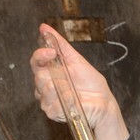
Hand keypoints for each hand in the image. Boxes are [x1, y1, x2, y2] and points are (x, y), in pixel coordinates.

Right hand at [30, 23, 131, 139]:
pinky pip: (52, 103)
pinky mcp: (53, 112)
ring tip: (74, 89)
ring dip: (62, 86)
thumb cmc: (91, 83)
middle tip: (68, 75)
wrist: (103, 103)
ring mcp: (47, 99)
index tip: (51, 51)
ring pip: (44, 88)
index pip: (36, 61)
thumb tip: (44, 28)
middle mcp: (45, 86)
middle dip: (54, 73)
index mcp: (50, 72)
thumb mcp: (77, 60)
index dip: (40, 55)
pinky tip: (73, 99)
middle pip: (38, 75)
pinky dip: (65, 99)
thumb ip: (60, 45)